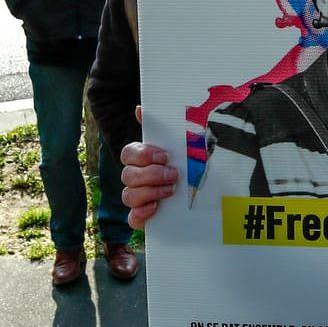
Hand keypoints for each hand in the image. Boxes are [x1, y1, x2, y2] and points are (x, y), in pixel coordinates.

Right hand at [119, 107, 177, 228]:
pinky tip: (156, 208)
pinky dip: (141, 214)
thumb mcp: (179, 144)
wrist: (200, 195)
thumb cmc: (185, 164)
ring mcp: (136, 198)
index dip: (144, 155)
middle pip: (128, 175)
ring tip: (171, 191)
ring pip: (128, 195)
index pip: (128, 153)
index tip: (165, 156)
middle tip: (173, 175)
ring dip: (149, 192)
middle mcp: (135, 178)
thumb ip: (161, 127)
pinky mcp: (142, 217)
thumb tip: (140, 108)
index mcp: (140, 159)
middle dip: (151, 175)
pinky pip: (132, 218)